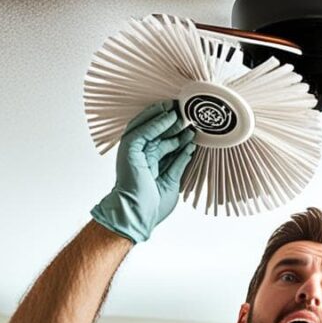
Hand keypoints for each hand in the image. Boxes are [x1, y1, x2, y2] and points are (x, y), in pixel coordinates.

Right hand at [90, 101, 196, 243]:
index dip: (177, 133)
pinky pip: (143, 132)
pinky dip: (156, 123)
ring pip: (149, 128)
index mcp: (151, 164)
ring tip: (179, 107)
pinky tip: (169, 117)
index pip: (165, 142)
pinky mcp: (129, 151)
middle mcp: (142, 156)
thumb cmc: (152, 207)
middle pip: (157, 133)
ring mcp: (135, 153)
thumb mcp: (173, 181)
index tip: (192, 124)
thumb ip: (179, 163)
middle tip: (187, 110)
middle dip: (172, 121)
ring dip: (163, 117)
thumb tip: (189, 148)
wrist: (139, 215)